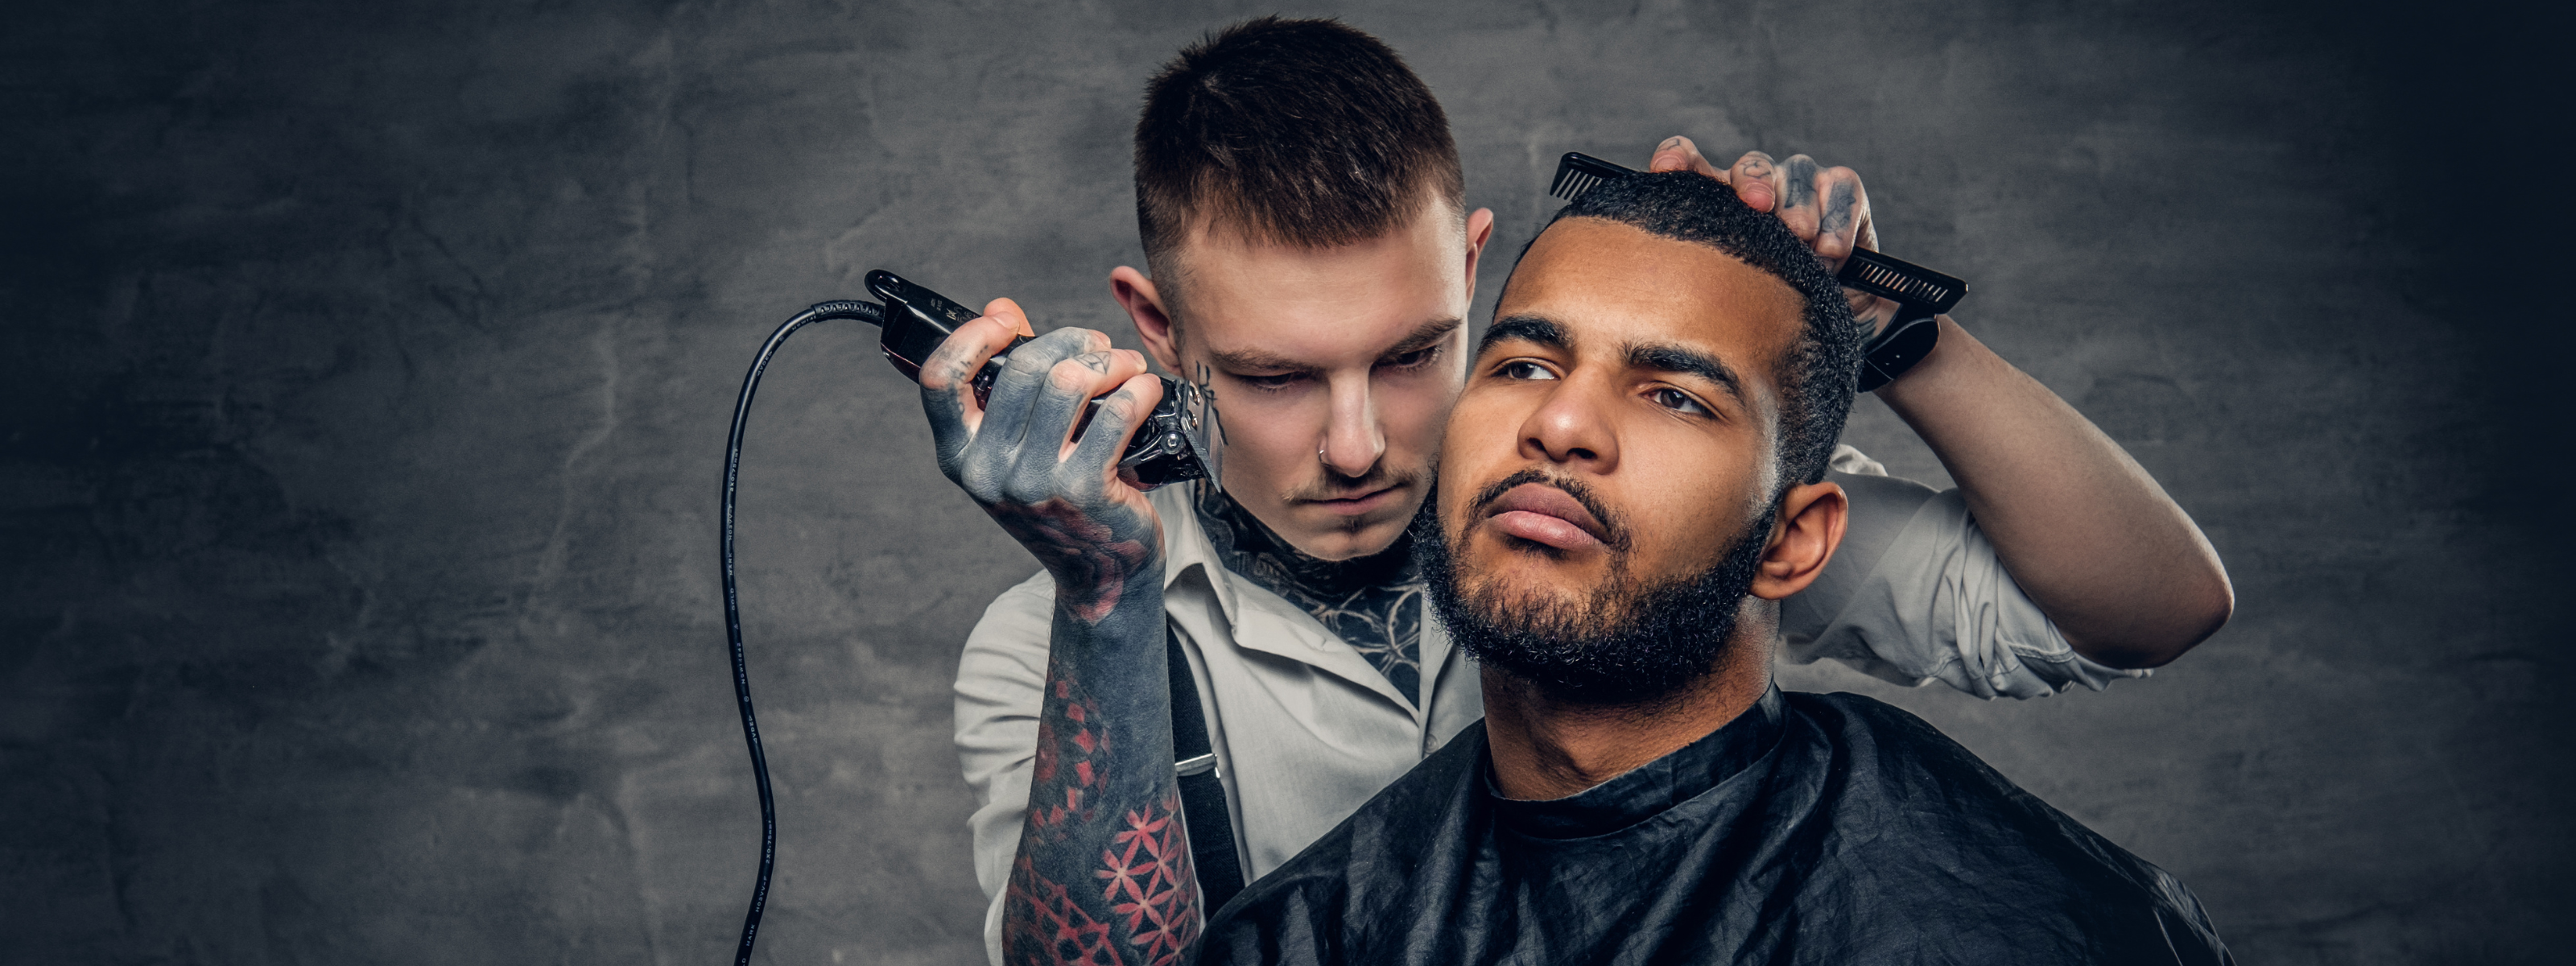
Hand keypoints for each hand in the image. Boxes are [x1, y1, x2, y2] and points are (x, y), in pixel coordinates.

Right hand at [918, 298, 1168, 621]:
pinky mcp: (1084, 491)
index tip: (1006, 320)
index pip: (940, 380)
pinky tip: (1146, 389)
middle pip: (1023, 369)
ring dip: (1109, 361)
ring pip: (1069, 383)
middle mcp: (988, 472)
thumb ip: (1006, 380)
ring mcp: (1035, 484)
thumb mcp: (1017, 447)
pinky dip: (1139, 389)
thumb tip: (1000, 307)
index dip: (971, 337)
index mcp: (959, 457)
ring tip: (1127, 365)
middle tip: (1099, 346)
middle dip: (1071, 342)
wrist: (1099, 573)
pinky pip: (1115, 414)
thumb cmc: (1060, 500)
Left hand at [1647, 136, 1900, 334]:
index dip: (1678, 159)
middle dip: (1754, 181)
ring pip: (1797, 173)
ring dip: (1799, 206)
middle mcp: (1756, 188)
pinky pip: (1840, 187)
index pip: (1691, 166)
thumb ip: (1707, 279)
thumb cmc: (1771, 315)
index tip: (1665, 170)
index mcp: (1717, 205)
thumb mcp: (1731, 300)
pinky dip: (1837, 218)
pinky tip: (1831, 250)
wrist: (1835, 328)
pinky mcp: (1841, 189)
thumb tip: (1680, 280)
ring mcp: (1800, 185)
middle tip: (1759, 206)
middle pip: (1750, 166)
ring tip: (1804, 240)